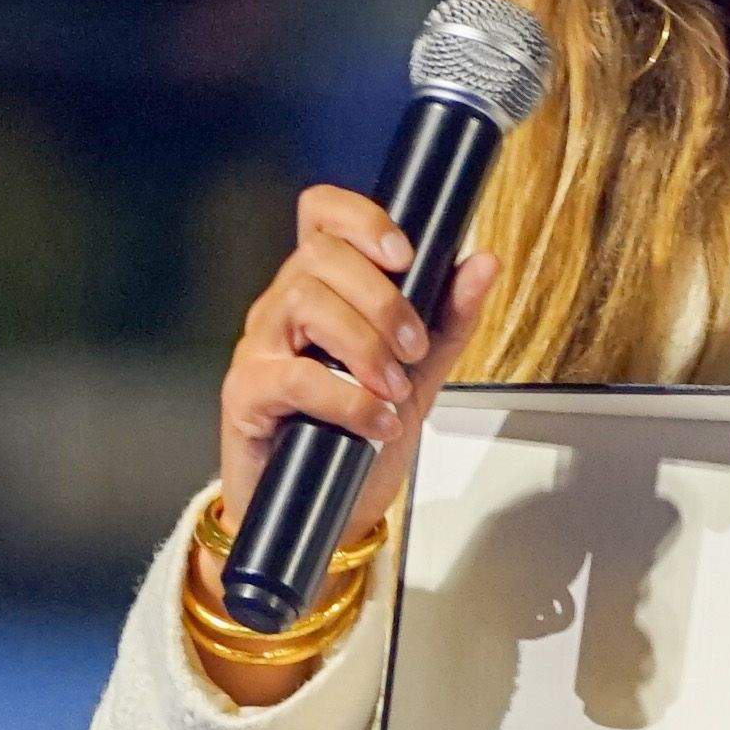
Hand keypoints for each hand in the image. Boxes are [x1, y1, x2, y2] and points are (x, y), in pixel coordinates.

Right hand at [215, 191, 493, 523]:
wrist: (329, 513)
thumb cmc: (360, 439)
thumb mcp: (419, 375)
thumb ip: (448, 319)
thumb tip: (483, 262)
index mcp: (321, 289)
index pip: (322, 215)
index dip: (360, 218)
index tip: (405, 254)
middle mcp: (284, 307)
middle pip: (320, 257)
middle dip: (382, 299)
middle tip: (415, 348)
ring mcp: (261, 347)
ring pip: (305, 302)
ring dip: (365, 344)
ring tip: (395, 389)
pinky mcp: (246, 393)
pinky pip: (295, 375)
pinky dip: (347, 399)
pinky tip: (377, 421)